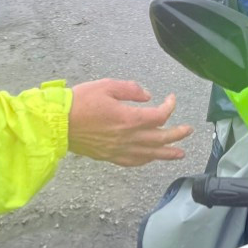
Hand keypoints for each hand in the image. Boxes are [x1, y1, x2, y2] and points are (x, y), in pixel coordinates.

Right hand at [68, 79, 191, 166]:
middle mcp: (128, 137)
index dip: (170, 107)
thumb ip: (131, 90)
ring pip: (150, 154)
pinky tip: (151, 158)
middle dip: (177, 135)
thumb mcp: (107, 86)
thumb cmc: (81, 102)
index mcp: (130, 119)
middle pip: (160, 139)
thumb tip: (147, 96)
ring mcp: (120, 149)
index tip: (170, 99)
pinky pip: (134, 162)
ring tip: (180, 154)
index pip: (160, 116)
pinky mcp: (110, 156)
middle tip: (189, 130)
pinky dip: (146, 160)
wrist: (58, 123)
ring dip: (167, 153)